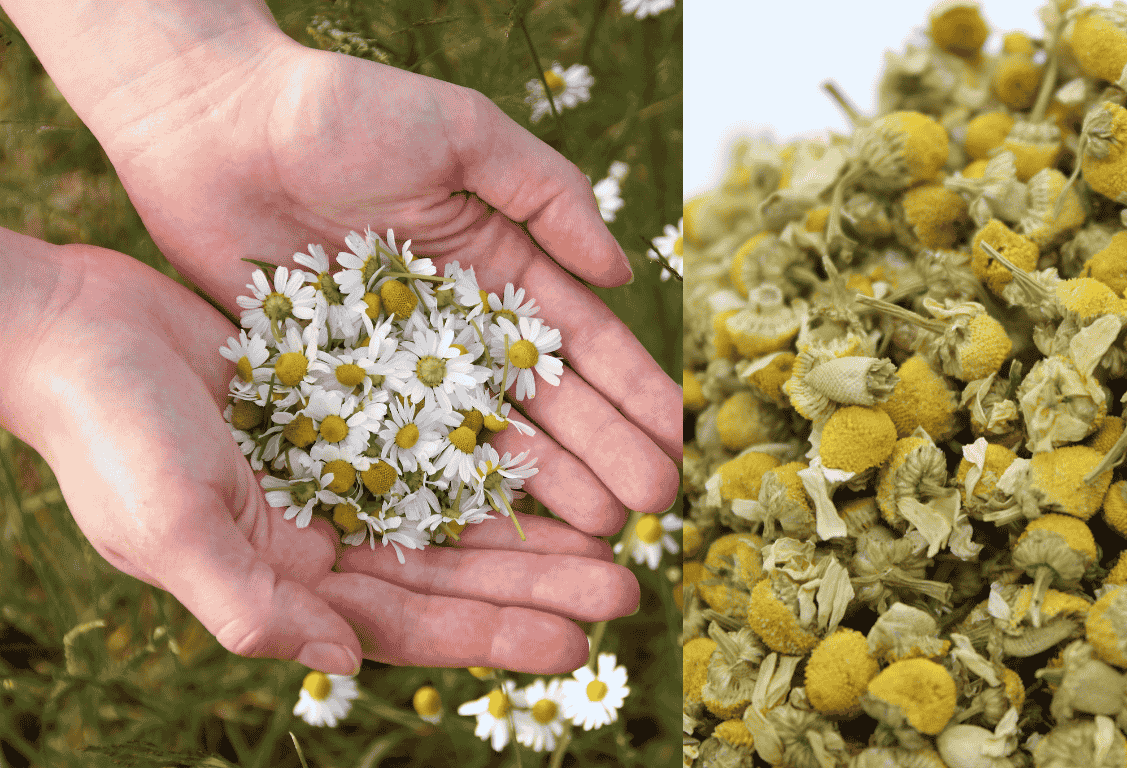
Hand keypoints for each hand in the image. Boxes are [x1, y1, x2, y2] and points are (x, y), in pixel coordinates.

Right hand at [0, 236, 639, 673]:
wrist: (72, 327)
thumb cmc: (106, 433)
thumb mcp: (170, 527)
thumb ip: (253, 605)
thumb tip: (345, 661)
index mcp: (288, 577)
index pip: (412, 621)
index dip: (494, 635)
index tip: (577, 644)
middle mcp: (324, 532)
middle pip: (454, 570)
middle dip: (538, 583)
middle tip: (626, 588)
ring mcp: (340, 468)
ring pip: (458, 505)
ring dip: (533, 521)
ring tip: (615, 530)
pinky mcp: (348, 404)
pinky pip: (441, 432)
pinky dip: (495, 446)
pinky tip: (554, 447)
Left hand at [93, 34, 680, 536]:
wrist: (211, 124)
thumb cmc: (342, 110)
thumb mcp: (464, 132)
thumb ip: (547, 195)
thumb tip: (622, 271)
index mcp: (500, 265)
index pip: (583, 339)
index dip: (632, 388)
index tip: (675, 434)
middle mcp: (460, 327)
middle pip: (547, 402)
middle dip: (606, 451)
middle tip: (652, 506)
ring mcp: (401, 366)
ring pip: (486, 437)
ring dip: (546, 484)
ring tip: (597, 532)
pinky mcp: (337, 390)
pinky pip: (401, 450)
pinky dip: (446, 491)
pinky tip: (492, 531)